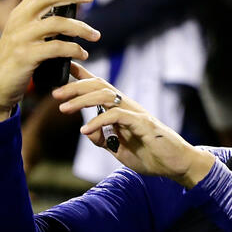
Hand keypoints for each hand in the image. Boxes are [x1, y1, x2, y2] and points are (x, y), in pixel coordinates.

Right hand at [0, 0, 97, 120]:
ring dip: (81, 28)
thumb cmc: (17, 62)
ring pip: (57, 23)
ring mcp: (20, 38)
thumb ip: (42, 24)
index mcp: (19, 14)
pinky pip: (57, 48)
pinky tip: (83, 54)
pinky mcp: (25, 56)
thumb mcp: (26, 38)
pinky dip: (74, 50)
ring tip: (96, 35)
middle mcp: (18, 22)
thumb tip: (69, 11)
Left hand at [55, 63, 216, 187]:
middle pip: (99, 86)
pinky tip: (86, 130)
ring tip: (64, 108)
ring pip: (106, 96)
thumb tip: (87, 130)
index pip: (100, 87)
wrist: (176, 164)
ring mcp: (136, 113)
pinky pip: (118, 116)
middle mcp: (128, 106)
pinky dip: (99, 121)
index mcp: (122, 109)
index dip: (82, 75)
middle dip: (75, 86)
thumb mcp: (119, 148)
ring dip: (82, 100)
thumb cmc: (150, 154)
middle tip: (55, 93)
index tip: (63, 67)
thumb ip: (104, 138)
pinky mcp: (143, 124)